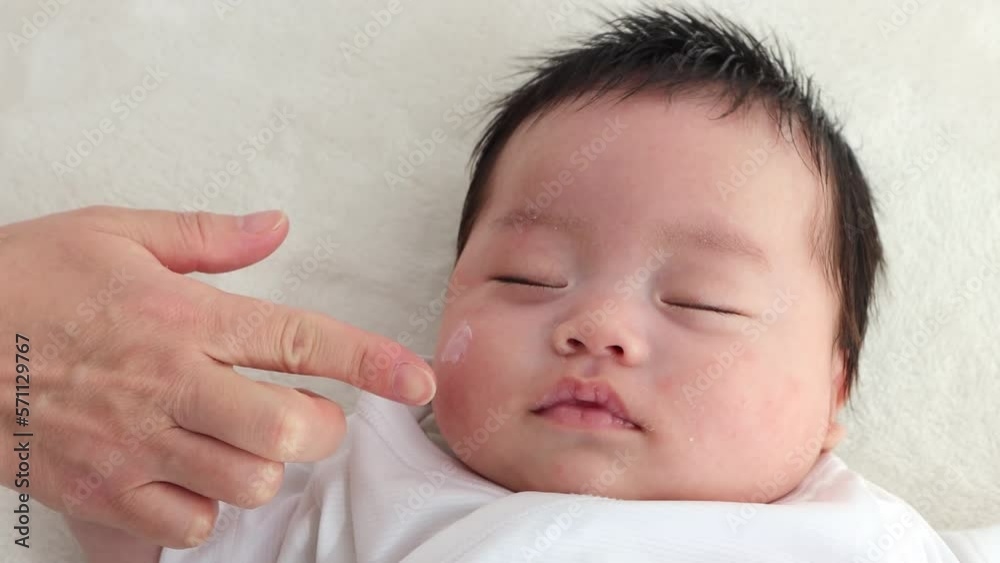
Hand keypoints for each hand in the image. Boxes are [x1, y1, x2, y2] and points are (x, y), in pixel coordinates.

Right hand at [0, 206, 435, 547]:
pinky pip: (188, 526)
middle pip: (290, 432)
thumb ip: (207, 236)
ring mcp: (134, 444)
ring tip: (239, 442)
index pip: (304, 340)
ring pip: (248, 485)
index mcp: (184, 316)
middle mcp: (170, 384)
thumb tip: (277, 225)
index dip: (374, 362)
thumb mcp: (114, 232)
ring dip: (263, 468)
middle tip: (305, 414)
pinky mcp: (100, 490)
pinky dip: (204, 509)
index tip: (418, 379)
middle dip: (319, 429)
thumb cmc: (22, 281)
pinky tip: (188, 476)